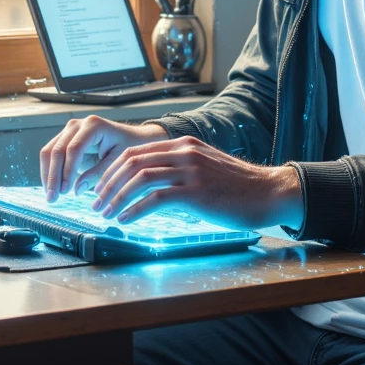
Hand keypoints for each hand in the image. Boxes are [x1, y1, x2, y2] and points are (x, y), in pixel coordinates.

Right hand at [40, 115, 169, 200]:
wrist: (134, 140)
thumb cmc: (130, 148)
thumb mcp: (118, 162)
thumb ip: (98, 175)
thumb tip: (75, 189)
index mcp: (93, 126)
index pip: (74, 149)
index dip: (67, 171)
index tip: (65, 191)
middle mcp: (78, 125)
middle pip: (56, 149)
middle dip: (52, 176)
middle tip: (52, 198)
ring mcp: (69, 132)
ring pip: (49, 152)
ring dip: (48, 175)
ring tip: (51, 196)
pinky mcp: (66, 141)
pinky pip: (52, 156)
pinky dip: (50, 172)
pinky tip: (52, 188)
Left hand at [89, 134, 303, 230]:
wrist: (269, 192)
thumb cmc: (238, 187)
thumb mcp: (205, 168)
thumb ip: (181, 170)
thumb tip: (154, 186)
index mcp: (184, 144)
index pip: (136, 152)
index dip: (112, 170)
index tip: (101, 188)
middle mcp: (184, 152)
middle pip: (132, 162)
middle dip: (108, 184)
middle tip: (96, 203)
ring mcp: (190, 171)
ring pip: (140, 178)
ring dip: (116, 197)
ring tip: (105, 214)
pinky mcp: (196, 192)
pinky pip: (156, 198)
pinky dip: (135, 209)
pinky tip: (126, 219)